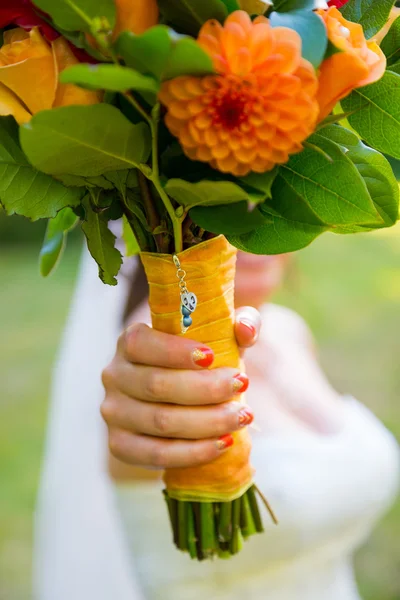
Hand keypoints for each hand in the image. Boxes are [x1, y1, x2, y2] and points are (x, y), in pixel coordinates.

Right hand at [101, 307, 260, 469]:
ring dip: (208, 422)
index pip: (142, 344)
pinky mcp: (120, 445)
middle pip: (157, 385)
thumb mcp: (221, 336)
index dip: (175, 351)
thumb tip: (246, 331)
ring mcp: (114, 412)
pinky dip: (194, 451)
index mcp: (130, 342)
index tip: (212, 357)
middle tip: (242, 385)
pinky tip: (224, 442)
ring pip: (161, 421)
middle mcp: (114, 375)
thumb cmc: (203, 360)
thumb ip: (241, 322)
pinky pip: (157, 454)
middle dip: (205, 388)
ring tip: (242, 416)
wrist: (182, 398)